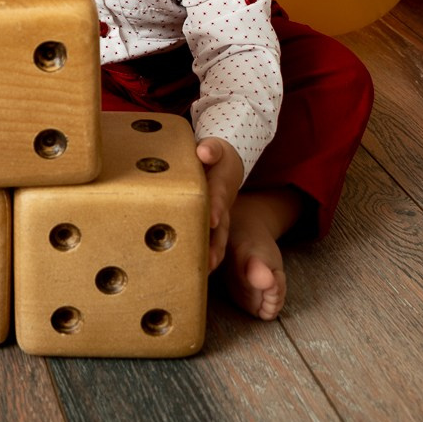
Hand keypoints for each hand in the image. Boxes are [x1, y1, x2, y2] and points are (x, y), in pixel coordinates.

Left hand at [195, 138, 243, 272]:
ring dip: (212, 255)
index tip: (213, 219)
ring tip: (205, 272)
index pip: (217, 197)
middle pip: (221, 227)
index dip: (215, 207)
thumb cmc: (214, 157)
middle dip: (216, 244)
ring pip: (218, 240)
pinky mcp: (211, 227)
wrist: (226, 165)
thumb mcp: (215, 149)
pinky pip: (209, 242)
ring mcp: (218, 218)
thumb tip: (204, 151)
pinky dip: (204, 257)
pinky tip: (196, 272)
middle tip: (210, 261)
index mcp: (219, 186)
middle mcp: (221, 206)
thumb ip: (211, 150)